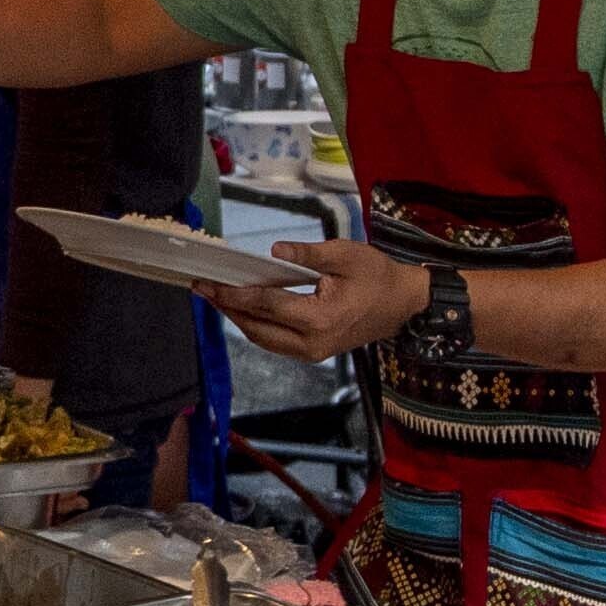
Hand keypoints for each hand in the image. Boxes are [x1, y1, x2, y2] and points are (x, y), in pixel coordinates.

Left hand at [216, 234, 413, 365]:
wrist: (403, 304)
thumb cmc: (378, 276)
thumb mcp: (346, 255)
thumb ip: (308, 254)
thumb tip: (275, 252)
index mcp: (321, 318)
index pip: (267, 305)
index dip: (236, 293)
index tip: (212, 282)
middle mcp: (313, 343)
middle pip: (257, 328)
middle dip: (228, 308)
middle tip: (203, 288)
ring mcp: (313, 352)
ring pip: (263, 340)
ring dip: (238, 319)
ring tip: (215, 297)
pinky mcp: (313, 352)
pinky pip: (275, 342)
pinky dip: (255, 326)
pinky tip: (241, 308)